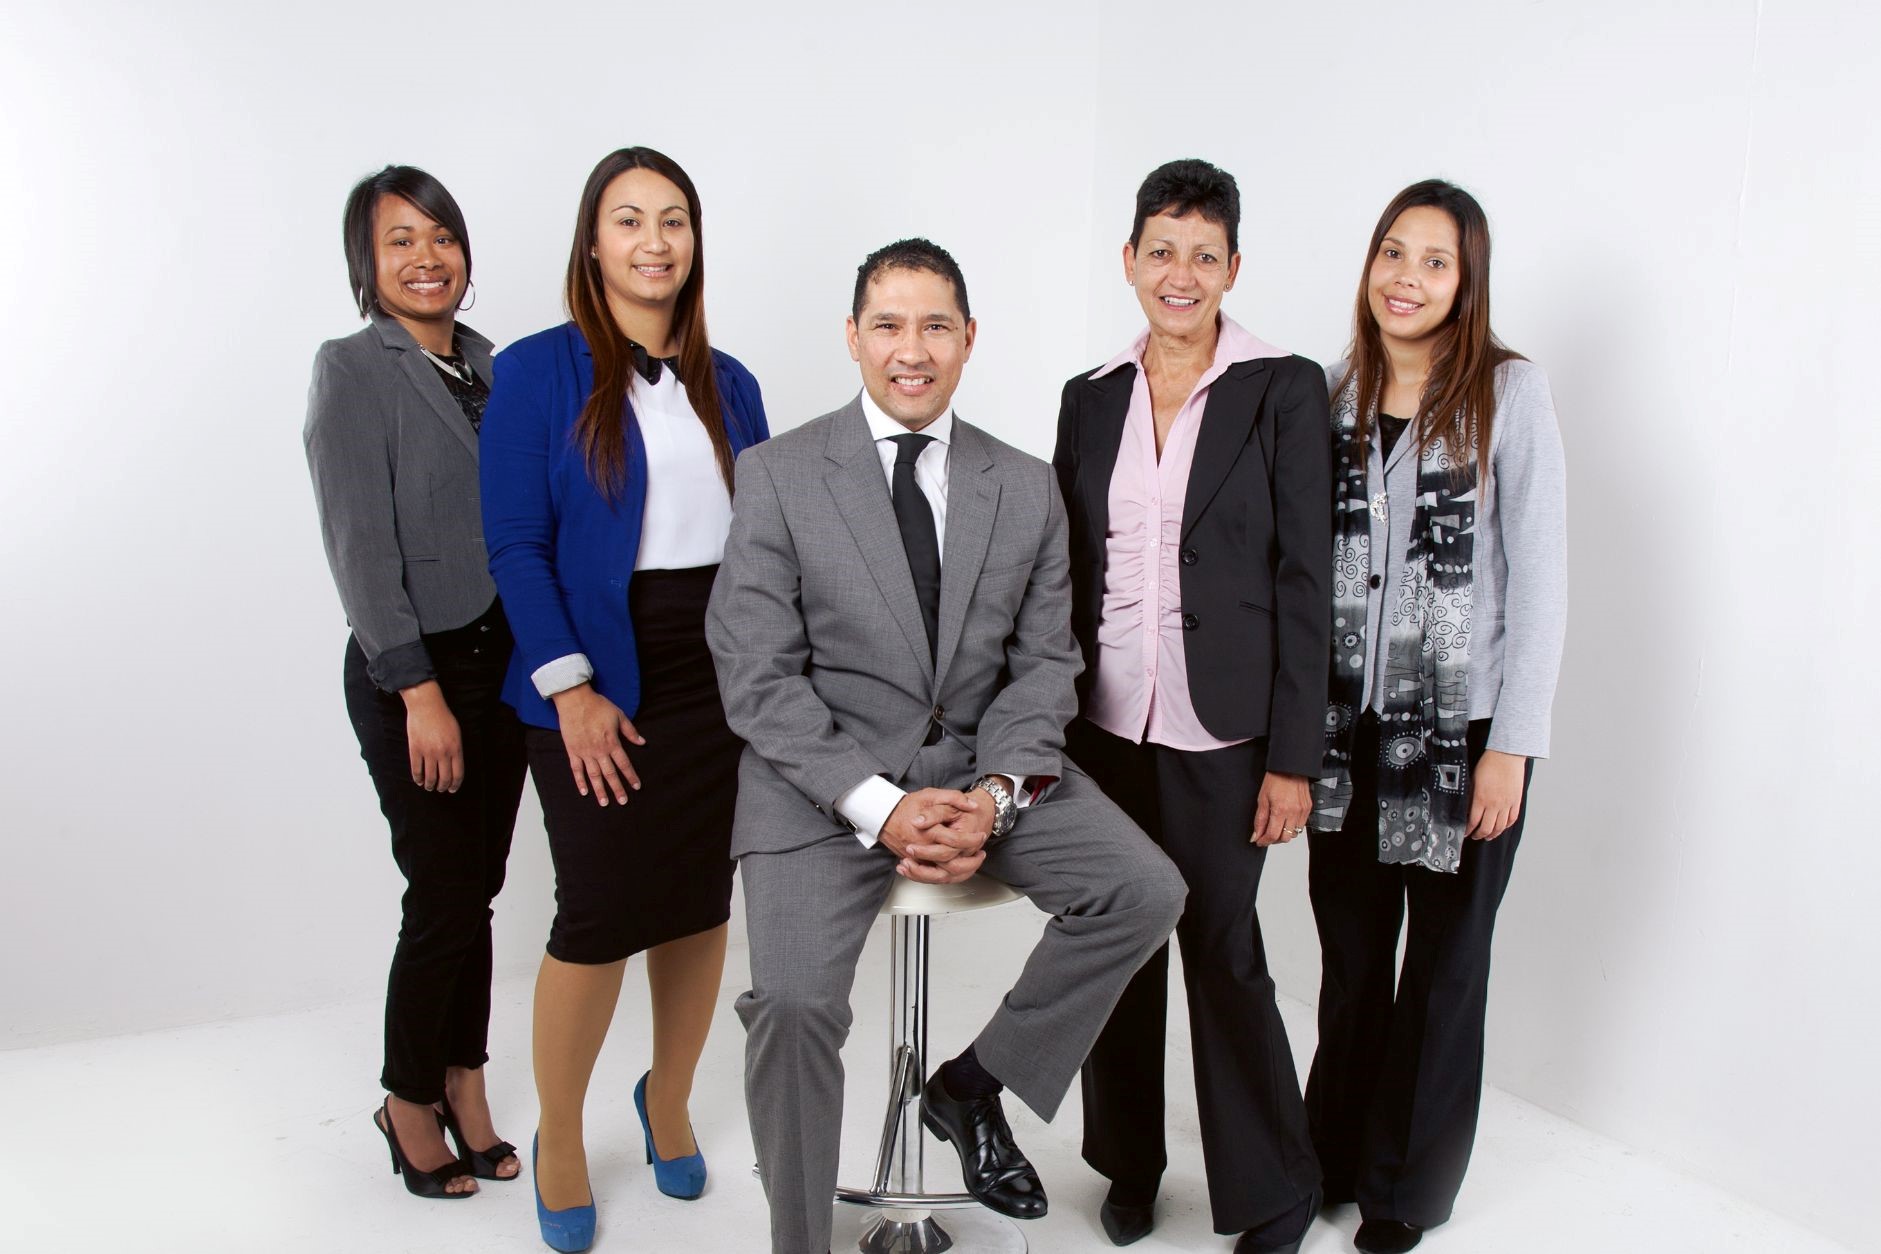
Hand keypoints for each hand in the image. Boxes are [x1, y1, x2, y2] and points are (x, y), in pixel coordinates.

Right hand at [401, 681, 462, 792]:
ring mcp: (428, 752)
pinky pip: (416, 769)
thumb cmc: (443, 718)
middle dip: (443, 787)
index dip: (455, 784)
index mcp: (456, 748)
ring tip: (430, 787)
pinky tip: (419, 781)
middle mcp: (443, 752)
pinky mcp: (415, 749)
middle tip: (440, 789)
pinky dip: (418, 778)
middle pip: (444, 778)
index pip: (458, 774)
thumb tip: (454, 766)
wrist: (426, 706)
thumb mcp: (456, 733)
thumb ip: (456, 750)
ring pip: (430, 777)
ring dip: (430, 785)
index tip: (452, 789)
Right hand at [550, 683, 645, 806]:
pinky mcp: (572, 750)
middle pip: (610, 773)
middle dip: (617, 789)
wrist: (575, 700)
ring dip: (600, 790)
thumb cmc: (598, 706)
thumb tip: (643, 742)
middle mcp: (599, 750)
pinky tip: (584, 792)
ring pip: (593, 775)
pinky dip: (580, 781)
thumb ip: (630, 731)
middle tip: (622, 802)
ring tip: (604, 803)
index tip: (636, 787)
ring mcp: (584, 752)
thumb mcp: (619, 716)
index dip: (631, 776)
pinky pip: (576, 769)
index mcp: (612, 742)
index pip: (624, 763)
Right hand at [880, 788, 986, 883]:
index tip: (981, 836)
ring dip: (961, 872)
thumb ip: (953, 798)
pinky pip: (932, 878)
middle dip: (970, 861)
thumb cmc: (908, 806)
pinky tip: (958, 871)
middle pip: (951, 864)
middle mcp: (923, 848)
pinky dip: (947, 877)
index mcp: (929, 831)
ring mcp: (917, 859)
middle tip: (981, 854)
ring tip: (973, 864)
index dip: (972, 839)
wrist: (885, 816)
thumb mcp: (931, 795)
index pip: (956, 840)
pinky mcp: (914, 864)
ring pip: (942, 876)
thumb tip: (972, 805)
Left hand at [1252, 771, 1310, 845]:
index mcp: (1280, 810)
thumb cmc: (1275, 779)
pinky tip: (1286, 820)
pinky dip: (1292, 827)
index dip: (1264, 841)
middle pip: (1284, 838)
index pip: (1272, 835)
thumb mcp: (1262, 799)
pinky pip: (1301, 825)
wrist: (1290, 767)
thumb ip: (1259, 820)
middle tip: (1266, 834)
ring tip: (1276, 826)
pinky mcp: (1308, 808)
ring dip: (1284, 834)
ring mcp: (1302, 811)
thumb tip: (1255, 835)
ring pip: (1294, 834)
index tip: (1259, 841)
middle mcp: (1293, 812)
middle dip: (1274, 839)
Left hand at [1467, 750, 1526, 839]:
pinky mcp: (1516, 801)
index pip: (1473, 822)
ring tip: (1487, 836)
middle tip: (1475, 836)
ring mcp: (1507, 804)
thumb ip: (1470, 797)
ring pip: (1500, 826)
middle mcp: (1495, 804)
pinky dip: (1506, 826)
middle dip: (1479, 835)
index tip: (1464, 833)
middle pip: (1487, 828)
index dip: (1468, 830)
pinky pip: (1512, 819)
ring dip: (1493, 834)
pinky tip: (1501, 827)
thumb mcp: (1472, 780)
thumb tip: (1466, 810)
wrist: (1506, 756)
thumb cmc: (1488, 765)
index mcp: (1481, 799)